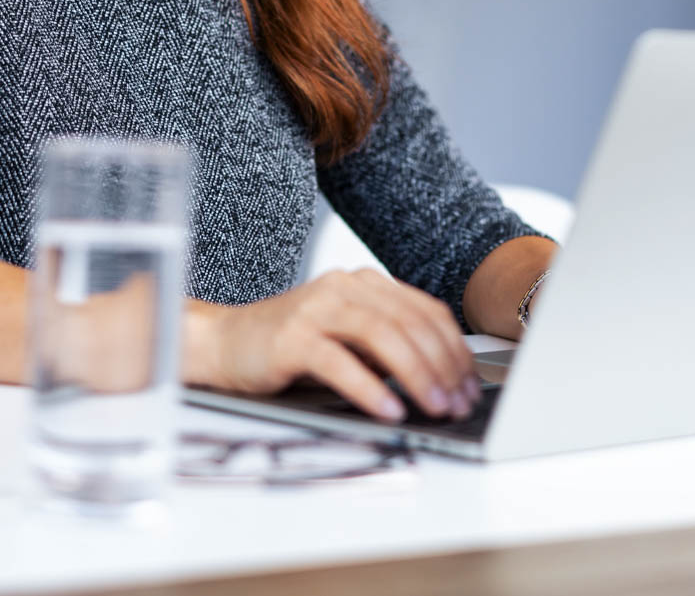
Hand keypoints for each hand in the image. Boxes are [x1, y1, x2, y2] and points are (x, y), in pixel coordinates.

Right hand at [184, 270, 480, 422]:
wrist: (224, 344)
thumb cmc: (290, 347)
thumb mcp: (350, 342)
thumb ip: (389, 349)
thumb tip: (443, 380)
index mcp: (365, 283)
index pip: (427, 310)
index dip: (455, 349)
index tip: (471, 385)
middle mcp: (344, 286)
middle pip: (410, 322)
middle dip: (443, 366)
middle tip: (459, 403)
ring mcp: (317, 308)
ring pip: (382, 335)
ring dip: (417, 375)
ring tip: (434, 407)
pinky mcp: (292, 337)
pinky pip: (340, 361)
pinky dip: (370, 389)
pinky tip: (389, 411)